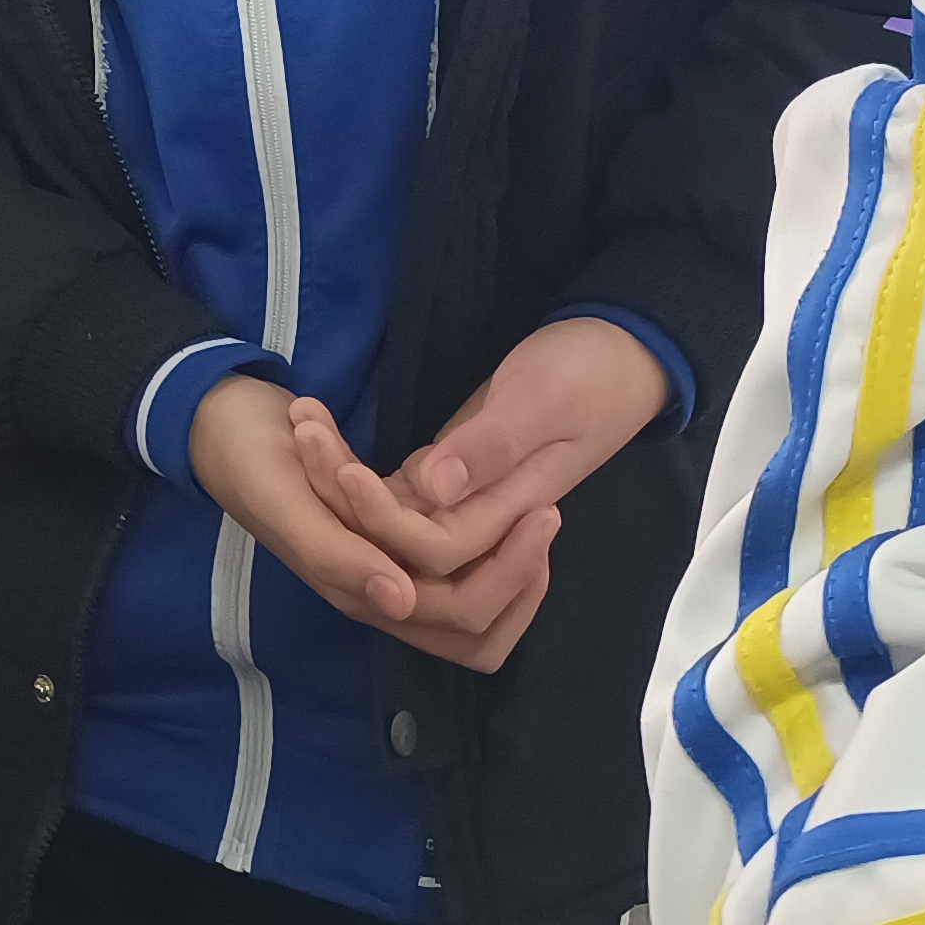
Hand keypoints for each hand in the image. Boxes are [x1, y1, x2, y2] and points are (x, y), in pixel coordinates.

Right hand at [186, 376, 553, 671]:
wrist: (218, 417)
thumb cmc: (249, 454)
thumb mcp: (287, 498)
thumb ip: (336, 553)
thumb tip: (401, 602)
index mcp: (352, 586)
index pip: (458, 616)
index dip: (506, 576)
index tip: (535, 511)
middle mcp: (372, 588)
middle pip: (473, 622)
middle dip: (516, 571)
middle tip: (543, 509)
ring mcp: (379, 565)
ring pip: (468, 598)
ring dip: (504, 562)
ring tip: (530, 510)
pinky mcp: (382, 538)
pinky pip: (450, 564)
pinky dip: (483, 540)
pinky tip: (499, 501)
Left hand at [282, 318, 673, 670]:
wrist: (619, 356)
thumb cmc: (587, 373)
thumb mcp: (541, 398)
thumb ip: (491, 445)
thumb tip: (431, 488)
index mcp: (514, 510)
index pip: (437, 553)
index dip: (384, 523)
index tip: (346, 468)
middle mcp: (487, 523)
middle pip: (410, 568)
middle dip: (347, 514)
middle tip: (306, 437)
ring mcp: (468, 506)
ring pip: (395, 541)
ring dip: (342, 494)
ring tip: (305, 428)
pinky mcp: (451, 482)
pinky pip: (396, 510)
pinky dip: (355, 483)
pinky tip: (319, 438)